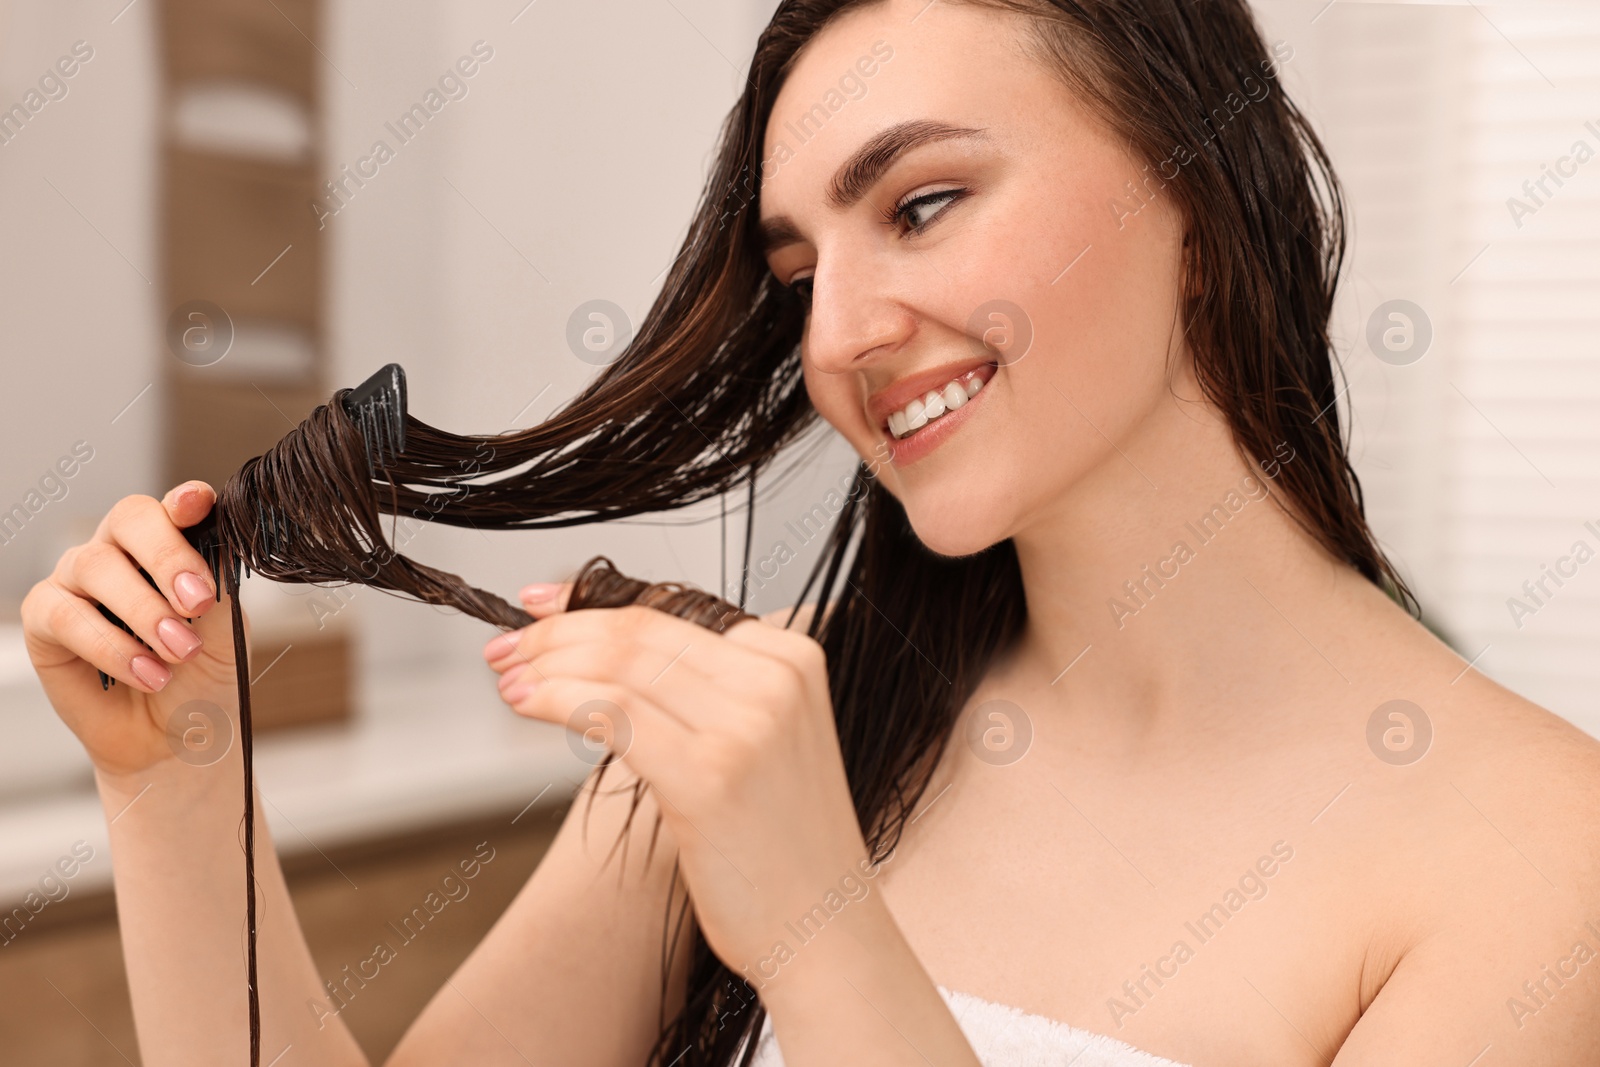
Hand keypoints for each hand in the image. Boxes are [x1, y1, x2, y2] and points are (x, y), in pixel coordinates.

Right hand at [21, 481, 244, 780]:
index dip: (182, 502)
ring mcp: (77, 581)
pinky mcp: (44, 619)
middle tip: (198, 601)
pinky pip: (67, 616)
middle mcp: (119, 552)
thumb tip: (215, 547)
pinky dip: (112, 647)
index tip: (197, 504)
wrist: (176, 739)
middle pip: (129, 520)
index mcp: (168, 544)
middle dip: (167, 557)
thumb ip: (218, 586)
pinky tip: (148, 674)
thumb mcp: (226, 631)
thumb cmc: (202, 678)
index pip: (170, 507)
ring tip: (179, 652)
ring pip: (97, 566)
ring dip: (144, 612)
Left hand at [484, 582, 877, 978]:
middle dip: (559, 632)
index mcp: (792, 658)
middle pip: (641, 631)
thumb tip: (609, 654)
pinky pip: (613, 712)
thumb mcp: (764, 740)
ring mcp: (746, 725)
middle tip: (509, 645)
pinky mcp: (709, 774)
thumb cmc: (784, 848)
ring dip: (548, 664)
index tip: (544, 609)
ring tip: (508, 676)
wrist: (825, 931)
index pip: (672, 608)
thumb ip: (707, 690)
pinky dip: (557, 699)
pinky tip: (527, 703)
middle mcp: (776, 679)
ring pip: (620, 664)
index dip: (592, 604)